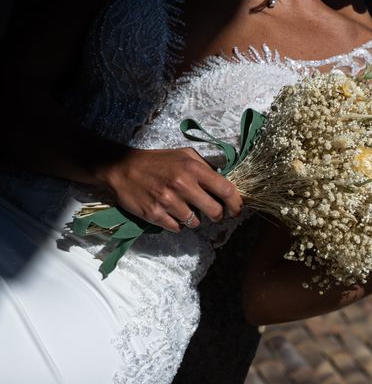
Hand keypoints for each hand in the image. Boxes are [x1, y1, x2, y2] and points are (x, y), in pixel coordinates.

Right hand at [96, 147, 242, 232]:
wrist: (122, 168)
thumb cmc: (158, 162)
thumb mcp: (185, 155)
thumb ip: (206, 168)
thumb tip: (226, 184)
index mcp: (193, 169)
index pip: (226, 189)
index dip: (236, 203)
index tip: (237, 209)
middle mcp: (183, 185)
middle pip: (215, 211)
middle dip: (218, 216)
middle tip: (215, 214)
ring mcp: (168, 202)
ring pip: (196, 222)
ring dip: (195, 219)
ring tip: (185, 208)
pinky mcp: (155, 215)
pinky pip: (177, 228)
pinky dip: (178, 224)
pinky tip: (171, 213)